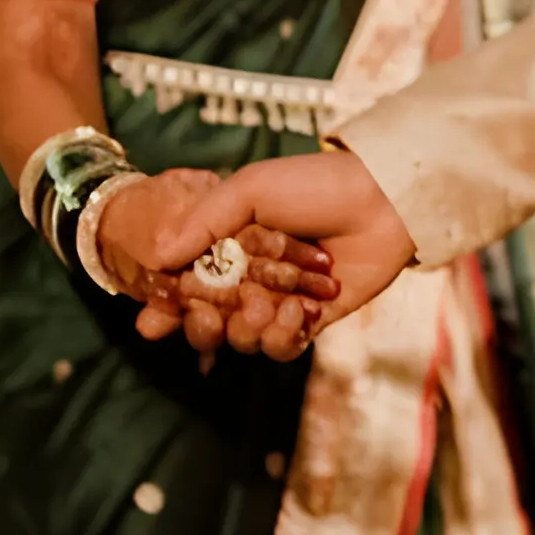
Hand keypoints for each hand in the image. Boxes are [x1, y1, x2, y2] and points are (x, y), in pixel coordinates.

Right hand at [119, 151, 410, 358]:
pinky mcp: (311, 322)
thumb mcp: (251, 189)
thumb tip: (158, 254)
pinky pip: (283, 348)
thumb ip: (204, 221)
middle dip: (201, 327)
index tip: (152, 321)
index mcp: (225, 248)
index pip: (184, 287)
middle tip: (207, 316)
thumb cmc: (315, 186)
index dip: (164, 309)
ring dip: (247, 329)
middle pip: (206, 324)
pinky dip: (283, 337)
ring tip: (269, 305)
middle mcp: (247, 280)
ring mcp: (279, 303)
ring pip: (243, 340)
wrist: (382, 201)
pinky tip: (297, 312)